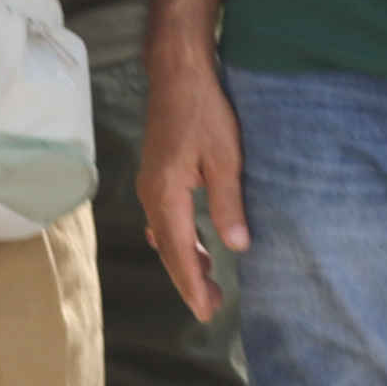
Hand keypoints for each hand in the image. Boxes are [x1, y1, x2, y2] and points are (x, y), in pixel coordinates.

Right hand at [134, 50, 250, 321]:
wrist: (178, 74)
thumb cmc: (204, 110)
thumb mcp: (226, 158)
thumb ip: (228, 203)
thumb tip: (236, 245)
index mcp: (166, 193)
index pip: (179, 251)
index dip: (192, 284)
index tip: (206, 311)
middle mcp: (151, 194)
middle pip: (167, 250)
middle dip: (188, 281)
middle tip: (211, 308)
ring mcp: (150, 185)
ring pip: (165, 236)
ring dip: (185, 260)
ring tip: (208, 282)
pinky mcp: (156, 176)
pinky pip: (163, 219)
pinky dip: (177, 239)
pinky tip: (190, 246)